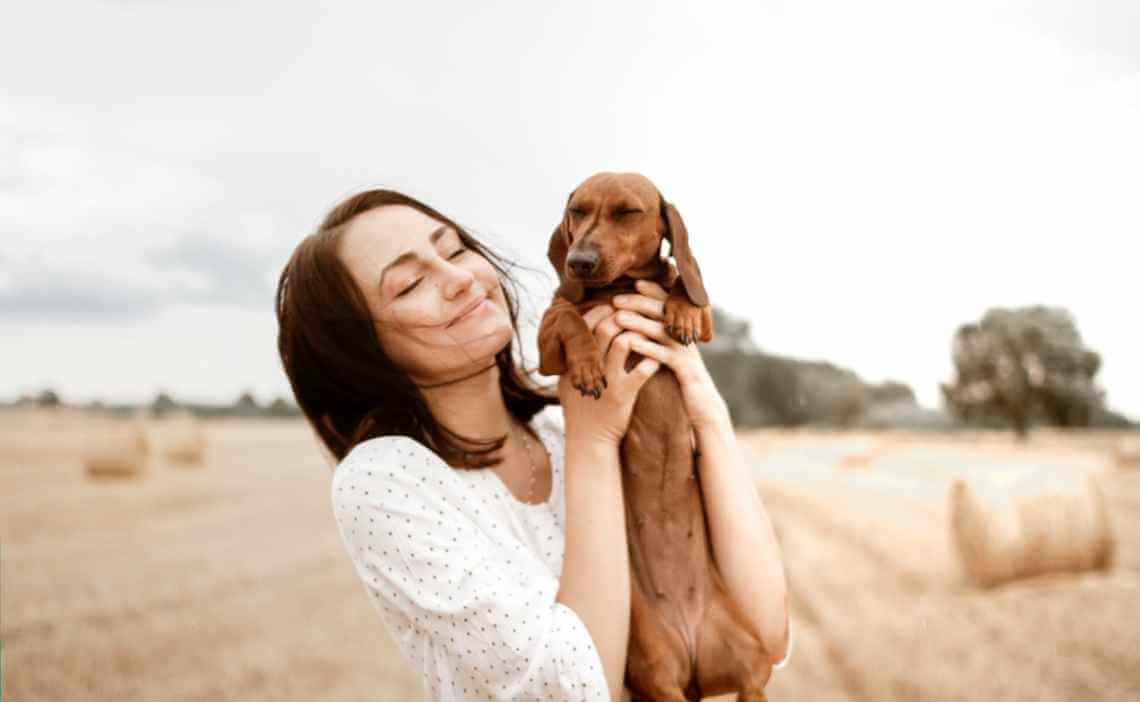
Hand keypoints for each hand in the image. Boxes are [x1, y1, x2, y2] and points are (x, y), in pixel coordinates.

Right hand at [558, 304, 660, 447]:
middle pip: (606, 328)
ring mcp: (608, 380)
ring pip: (625, 343)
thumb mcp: (567, 382)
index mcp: (574, 362)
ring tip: (648, 333)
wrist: (589, 440)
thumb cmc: (580, 409)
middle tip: (634, 315)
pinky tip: (657, 359)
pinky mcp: (625, 394)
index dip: (600, 311)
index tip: (612, 307)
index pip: (585, 325)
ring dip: (639, 333)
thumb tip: (574, 335)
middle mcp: (590, 367)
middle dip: (623, 316)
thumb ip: (571, 360)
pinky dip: (652, 360)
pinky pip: (643, 370)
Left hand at [611, 280, 730, 430]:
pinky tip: (631, 343)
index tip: (634, 283)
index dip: (653, 292)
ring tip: (618, 317)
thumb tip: (640, 326)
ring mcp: (688, 353)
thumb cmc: (684, 384)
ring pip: (663, 331)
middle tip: (616, 298)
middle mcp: (687, 338)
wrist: (705, 410)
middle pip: (665, 313)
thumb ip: (662, 341)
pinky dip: (648, 347)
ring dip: (639, 322)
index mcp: (683, 333)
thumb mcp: (673, 358)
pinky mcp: (687, 371)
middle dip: (640, 302)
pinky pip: (666, 355)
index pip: (668, 305)